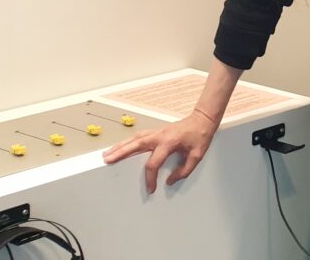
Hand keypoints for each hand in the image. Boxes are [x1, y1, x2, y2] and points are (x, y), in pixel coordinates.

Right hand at [102, 109, 217, 192]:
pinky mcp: (156, 131)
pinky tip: (120, 146)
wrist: (202, 119)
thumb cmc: (200, 136)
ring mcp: (156, 132)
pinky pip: (138, 136)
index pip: (154, 163)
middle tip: (107, 161)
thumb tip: (170, 181)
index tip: (151, 188)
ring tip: (106, 154)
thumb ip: (184, 170)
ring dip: (119, 146)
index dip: (150, 178)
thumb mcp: (197, 155)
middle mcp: (159, 136)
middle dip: (120, 153)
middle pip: (135, 145)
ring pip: (134, 139)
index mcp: (169, 142)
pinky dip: (127, 141)